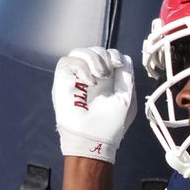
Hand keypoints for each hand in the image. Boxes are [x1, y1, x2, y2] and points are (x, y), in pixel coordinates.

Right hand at [52, 47, 135, 162]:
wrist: (94, 139)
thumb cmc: (111, 124)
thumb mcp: (126, 97)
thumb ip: (126, 76)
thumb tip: (122, 58)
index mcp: (106, 81)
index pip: (107, 55)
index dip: (114, 55)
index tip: (118, 65)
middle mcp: (90, 77)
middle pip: (94, 50)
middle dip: (104, 57)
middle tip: (108, 74)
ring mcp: (76, 79)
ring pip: (79, 51)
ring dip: (93, 59)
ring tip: (100, 76)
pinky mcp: (63, 81)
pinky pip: (67, 61)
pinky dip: (81, 67)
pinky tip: (90, 82)